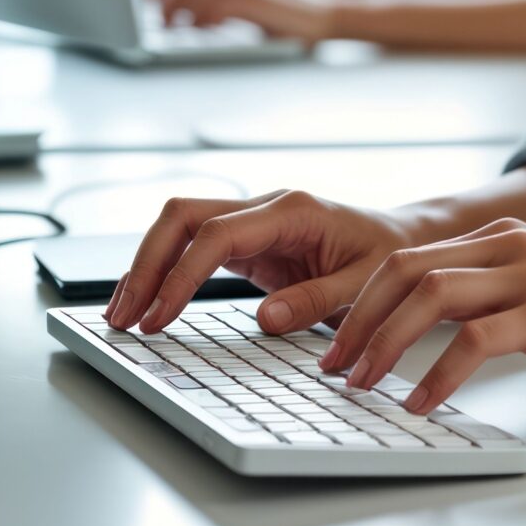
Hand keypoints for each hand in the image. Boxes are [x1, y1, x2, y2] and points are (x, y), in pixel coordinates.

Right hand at [106, 189, 429, 334]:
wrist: (403, 240)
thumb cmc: (387, 256)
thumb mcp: (365, 284)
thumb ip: (317, 300)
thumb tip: (265, 319)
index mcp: (293, 211)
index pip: (216, 235)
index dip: (180, 275)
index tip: (158, 318)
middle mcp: (265, 207)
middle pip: (182, 217)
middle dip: (146, 264)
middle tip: (123, 317)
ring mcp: (252, 221)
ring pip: (179, 227)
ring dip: (147, 267)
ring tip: (122, 317)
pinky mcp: (247, 241)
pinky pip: (193, 247)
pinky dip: (165, 272)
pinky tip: (147, 303)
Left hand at [140, 0, 343, 42]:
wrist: (327, 12)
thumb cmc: (282, 13)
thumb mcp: (241, 1)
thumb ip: (210, 1)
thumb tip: (170, 14)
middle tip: (136, 15)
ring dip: (174, 8)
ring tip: (170, 27)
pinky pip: (217, 3)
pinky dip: (202, 17)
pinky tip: (199, 30)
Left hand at [320, 217, 525, 415]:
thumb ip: (492, 297)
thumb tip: (427, 330)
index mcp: (505, 238)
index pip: (409, 258)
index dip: (362, 302)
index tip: (338, 345)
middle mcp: (514, 245)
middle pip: (406, 269)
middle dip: (358, 320)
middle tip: (335, 367)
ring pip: (431, 296)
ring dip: (385, 344)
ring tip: (365, 385)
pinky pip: (475, 340)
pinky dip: (438, 374)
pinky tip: (422, 402)